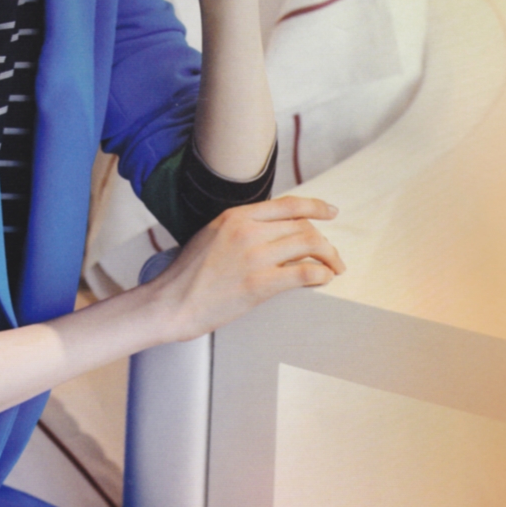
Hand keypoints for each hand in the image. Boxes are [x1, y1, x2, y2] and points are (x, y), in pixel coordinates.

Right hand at [148, 195, 344, 343]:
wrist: (172, 303)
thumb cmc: (188, 275)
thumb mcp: (212, 235)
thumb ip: (242, 228)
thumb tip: (276, 232)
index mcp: (235, 216)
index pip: (288, 204)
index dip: (316, 207)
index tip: (331, 212)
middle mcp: (247, 231)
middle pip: (303, 226)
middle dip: (324, 241)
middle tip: (331, 255)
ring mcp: (254, 256)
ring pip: (309, 245)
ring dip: (329, 257)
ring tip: (333, 268)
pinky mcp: (259, 283)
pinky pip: (304, 272)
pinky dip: (321, 274)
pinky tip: (323, 279)